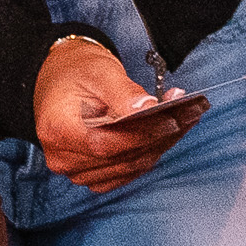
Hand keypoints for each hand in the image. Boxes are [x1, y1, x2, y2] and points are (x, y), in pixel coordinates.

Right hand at [29, 35, 197, 194]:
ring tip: (183, 121)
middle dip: (158, 138)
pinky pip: (124, 173)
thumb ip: (124, 92)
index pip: (105, 144)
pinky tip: (164, 135)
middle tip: (189, 116)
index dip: (141, 136)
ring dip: (158, 147)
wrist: (60, 80)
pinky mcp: (90, 173)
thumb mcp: (100, 71)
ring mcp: (75, 169)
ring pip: (126, 168)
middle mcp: (62, 157)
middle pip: (119, 159)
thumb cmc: (76, 72)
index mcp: (57, 130)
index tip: (171, 121)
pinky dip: (147, 155)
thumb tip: (150, 108)